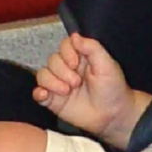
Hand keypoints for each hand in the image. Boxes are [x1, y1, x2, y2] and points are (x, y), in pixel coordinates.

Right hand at [33, 33, 146, 147]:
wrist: (113, 115)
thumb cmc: (113, 88)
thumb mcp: (107, 64)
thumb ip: (91, 47)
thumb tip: (74, 36)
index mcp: (80, 57)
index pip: (64, 46)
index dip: (67, 53)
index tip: (76, 63)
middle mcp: (68, 69)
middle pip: (52, 60)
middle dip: (63, 71)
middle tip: (77, 83)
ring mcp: (59, 84)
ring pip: (43, 75)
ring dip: (52, 82)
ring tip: (67, 91)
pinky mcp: (54, 100)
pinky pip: (38, 93)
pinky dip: (38, 93)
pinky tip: (45, 95)